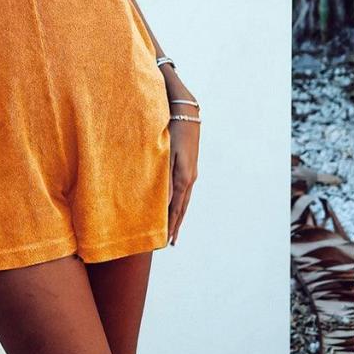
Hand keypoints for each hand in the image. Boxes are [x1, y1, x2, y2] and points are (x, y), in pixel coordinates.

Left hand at [165, 85, 199, 246]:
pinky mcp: (188, 166)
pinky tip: (175, 205)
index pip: (176, 208)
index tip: (165, 241)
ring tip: (173, 230)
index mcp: (184, 178)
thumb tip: (163, 201)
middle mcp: (189, 178)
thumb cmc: (172, 128)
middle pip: (182, 208)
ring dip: (178, 216)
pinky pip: (183, 191)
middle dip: (175, 225)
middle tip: (170, 243)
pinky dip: (179, 203)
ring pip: (184, 200)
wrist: (186, 111)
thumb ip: (165, 177)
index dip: (171, 225)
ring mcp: (191, 173)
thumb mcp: (167, 152)